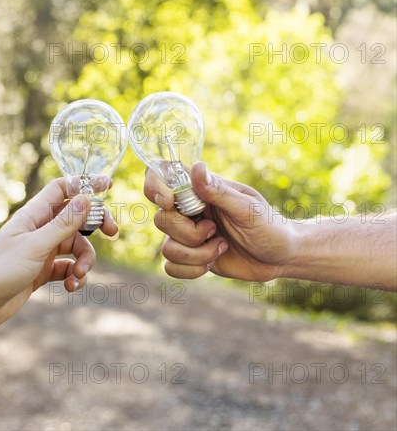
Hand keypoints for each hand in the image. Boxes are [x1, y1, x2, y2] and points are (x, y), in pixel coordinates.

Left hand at [0, 178, 117, 332]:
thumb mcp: (36, 246)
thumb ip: (63, 224)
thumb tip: (86, 198)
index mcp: (34, 215)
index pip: (63, 188)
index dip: (85, 184)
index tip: (109, 186)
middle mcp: (40, 229)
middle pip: (77, 217)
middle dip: (95, 224)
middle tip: (112, 232)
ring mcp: (42, 250)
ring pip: (76, 246)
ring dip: (85, 260)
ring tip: (78, 276)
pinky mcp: (42, 271)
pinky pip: (68, 268)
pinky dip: (74, 276)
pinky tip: (70, 287)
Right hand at [144, 162, 297, 281]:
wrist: (280, 257)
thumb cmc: (269, 226)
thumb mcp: (248, 208)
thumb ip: (219, 191)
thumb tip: (196, 167)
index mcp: (200, 189)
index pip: (162, 176)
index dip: (155, 187)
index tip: (169, 203)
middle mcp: (189, 209)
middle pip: (161, 219)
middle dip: (189, 234)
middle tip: (215, 231)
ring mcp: (187, 234)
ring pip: (166, 247)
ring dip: (196, 255)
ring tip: (221, 247)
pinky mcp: (189, 257)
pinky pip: (170, 267)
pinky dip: (192, 270)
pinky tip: (212, 262)